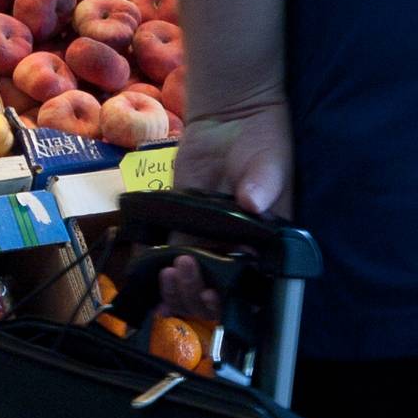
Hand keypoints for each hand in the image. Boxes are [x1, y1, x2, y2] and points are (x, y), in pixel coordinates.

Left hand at [158, 103, 291, 322]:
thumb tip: (253, 203)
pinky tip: (147, 281)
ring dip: (178, 288)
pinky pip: (168, 257)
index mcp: (266, 245)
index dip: (233, 299)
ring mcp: (208, 241)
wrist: (231, 118)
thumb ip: (263, 184)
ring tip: (169, 272)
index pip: (252, 286)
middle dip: (199, 295)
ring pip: (192, 282)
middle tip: (187, 271)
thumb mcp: (271, 162)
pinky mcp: (181, 226)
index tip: (216, 292)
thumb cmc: (265, 142)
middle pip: (217, 292)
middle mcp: (237, 250)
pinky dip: (156, 273)